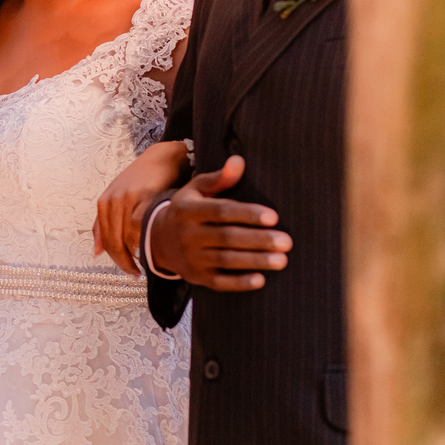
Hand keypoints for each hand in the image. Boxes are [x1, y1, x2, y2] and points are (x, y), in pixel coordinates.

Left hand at [94, 140, 189, 274]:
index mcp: (104, 204)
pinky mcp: (145, 195)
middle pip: (115, 241)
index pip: (106, 241)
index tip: (128, 271)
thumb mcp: (118, 199)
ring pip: (129, 235)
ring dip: (138, 252)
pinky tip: (156, 244)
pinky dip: (149, 237)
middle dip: (126, 261)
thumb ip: (104, 224)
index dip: (117, 260)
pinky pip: (145, 222)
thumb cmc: (142, 179)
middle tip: (137, 273)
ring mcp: (128, 198)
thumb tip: (96, 253)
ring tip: (148, 262)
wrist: (162, 158)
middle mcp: (113, 200)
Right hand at [150, 156, 291, 290]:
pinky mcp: (196, 276)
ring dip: (255, 261)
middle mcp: (188, 234)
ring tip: (282, 260)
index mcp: (189, 210)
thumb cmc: (187, 209)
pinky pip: (219, 282)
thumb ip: (219, 178)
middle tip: (286, 242)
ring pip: (225, 260)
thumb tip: (239, 161)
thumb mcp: (196, 190)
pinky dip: (239, 283)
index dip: (247, 214)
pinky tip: (260, 280)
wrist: (158, 240)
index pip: (221, 211)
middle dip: (258, 240)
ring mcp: (191, 257)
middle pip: (226, 237)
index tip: (273, 217)